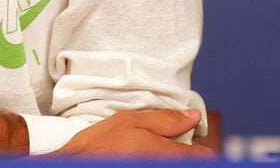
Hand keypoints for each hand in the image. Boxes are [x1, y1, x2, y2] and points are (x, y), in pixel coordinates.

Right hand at [54, 109, 213, 157]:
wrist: (76, 165)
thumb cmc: (100, 145)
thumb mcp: (130, 120)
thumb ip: (165, 119)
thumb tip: (193, 116)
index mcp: (168, 154)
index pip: (204, 156)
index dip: (197, 146)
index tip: (187, 139)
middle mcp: (165, 165)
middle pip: (190, 161)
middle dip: (182, 152)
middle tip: (163, 143)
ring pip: (174, 164)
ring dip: (167, 156)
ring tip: (146, 150)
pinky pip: (158, 164)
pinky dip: (155, 159)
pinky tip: (137, 155)